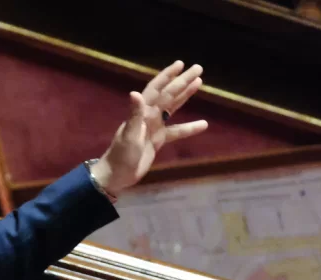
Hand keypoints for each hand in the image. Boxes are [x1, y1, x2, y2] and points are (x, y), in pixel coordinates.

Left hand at [92, 60, 208, 195]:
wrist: (117, 175)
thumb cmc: (121, 155)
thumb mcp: (129, 135)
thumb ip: (134, 115)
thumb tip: (135, 92)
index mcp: (141, 113)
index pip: (156, 89)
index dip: (168, 76)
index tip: (181, 64)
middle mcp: (148, 116)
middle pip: (168, 95)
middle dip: (182, 81)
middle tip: (198, 68)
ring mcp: (153, 128)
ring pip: (172, 108)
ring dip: (185, 96)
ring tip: (199, 83)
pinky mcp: (157, 140)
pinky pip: (176, 131)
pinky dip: (189, 128)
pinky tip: (203, 124)